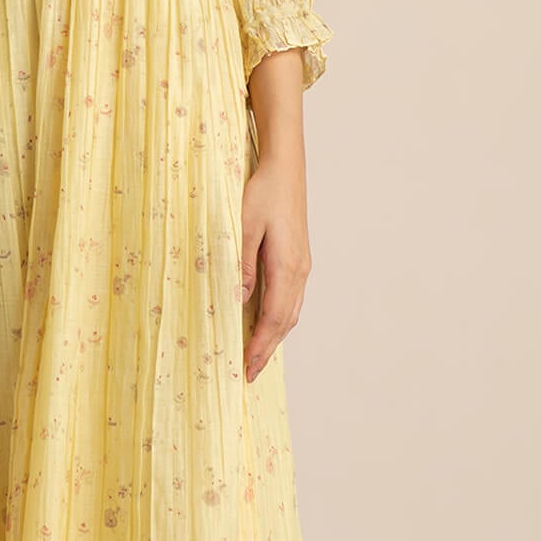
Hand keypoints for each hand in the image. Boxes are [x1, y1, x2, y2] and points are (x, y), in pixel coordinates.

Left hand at [240, 156, 310, 381]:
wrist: (285, 167)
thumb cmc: (262, 192)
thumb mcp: (244, 227)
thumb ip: (241, 264)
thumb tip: (238, 300)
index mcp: (287, 266)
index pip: (274, 318)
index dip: (261, 346)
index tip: (247, 367)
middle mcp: (299, 270)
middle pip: (286, 321)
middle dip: (267, 349)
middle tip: (249, 373)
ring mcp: (302, 264)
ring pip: (291, 311)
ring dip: (275, 336)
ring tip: (256, 354)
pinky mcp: (298, 257)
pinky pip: (290, 298)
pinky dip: (279, 318)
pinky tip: (266, 322)